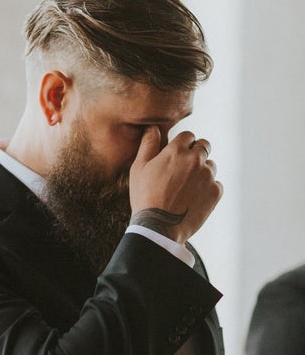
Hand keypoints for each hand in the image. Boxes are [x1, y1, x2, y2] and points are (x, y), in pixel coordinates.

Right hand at [128, 126, 222, 243]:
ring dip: (202, 172)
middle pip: (204, 146)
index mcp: (176, 151)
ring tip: (186, 188)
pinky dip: (207, 189)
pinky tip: (193, 198)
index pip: (188, 136)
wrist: (159, 227)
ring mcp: (208, 176)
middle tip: (184, 170)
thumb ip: (148, 144)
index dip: (182, 144)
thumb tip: (153, 127)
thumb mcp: (138, 168)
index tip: (177, 155)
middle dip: (196, 153)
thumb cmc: (145, 197)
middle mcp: (195, 160)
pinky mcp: (216, 192)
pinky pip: (216, 184)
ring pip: (210, 166)